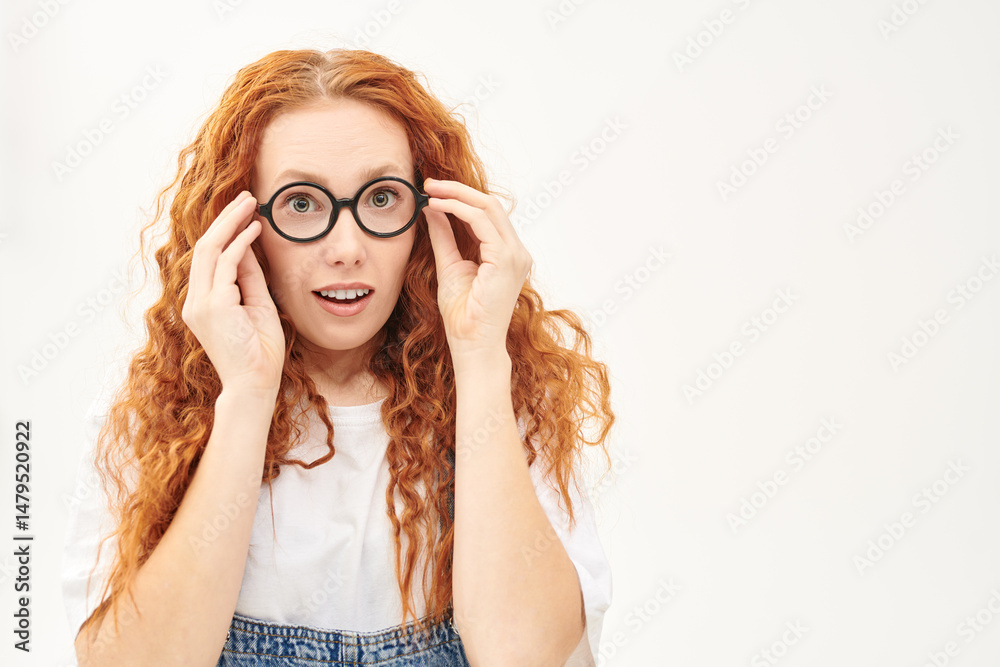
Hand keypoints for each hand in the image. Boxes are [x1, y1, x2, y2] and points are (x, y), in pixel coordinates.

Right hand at [181, 191, 284, 393]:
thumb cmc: (259, 351)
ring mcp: (201, 304)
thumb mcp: (257, 305)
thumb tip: (250, 247)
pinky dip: (241, 244)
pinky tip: (254, 229)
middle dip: (226, 219)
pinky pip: (225, 265)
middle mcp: (196, 301)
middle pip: (205, 247)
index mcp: (202, 303)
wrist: (256, 383)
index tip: (244, 212)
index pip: (209, 258)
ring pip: (210, 250)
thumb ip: (249, 278)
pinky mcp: (213, 307)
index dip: (225, 231)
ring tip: (250, 203)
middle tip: (245, 197)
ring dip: (231, 223)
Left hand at [423, 178, 531, 358]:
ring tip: (430, 192)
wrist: (472, 344)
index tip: (433, 191)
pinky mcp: (506, 260)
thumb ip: (444, 237)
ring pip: (488, 208)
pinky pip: (482, 223)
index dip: (460, 198)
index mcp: (507, 254)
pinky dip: (458, 210)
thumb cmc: (464, 315)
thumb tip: (433, 210)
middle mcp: (517, 252)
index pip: (487, 214)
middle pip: (490, 205)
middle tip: (429, 184)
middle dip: (458, 190)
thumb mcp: (449, 266)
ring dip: (457, 195)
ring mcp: (515, 255)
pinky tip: (438, 207)